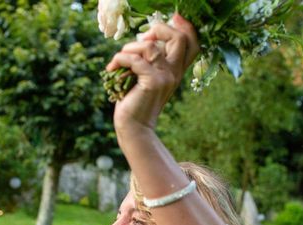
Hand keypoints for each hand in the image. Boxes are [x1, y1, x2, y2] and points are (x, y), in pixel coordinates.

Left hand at [107, 13, 198, 129]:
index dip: (185, 28)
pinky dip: (119, 59)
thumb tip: (143, 39)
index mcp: (175, 71)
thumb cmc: (135, 102)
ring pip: (149, 47)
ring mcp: (165, 78)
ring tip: (120, 59)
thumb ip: (150, 60)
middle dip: (158, 29)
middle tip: (142, 40)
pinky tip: (111, 69)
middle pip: (178, 38)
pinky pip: (134, 60)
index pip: (191, 44)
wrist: (134, 127)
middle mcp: (174, 73)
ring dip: (129, 48)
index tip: (172, 20)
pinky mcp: (152, 82)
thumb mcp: (145, 78)